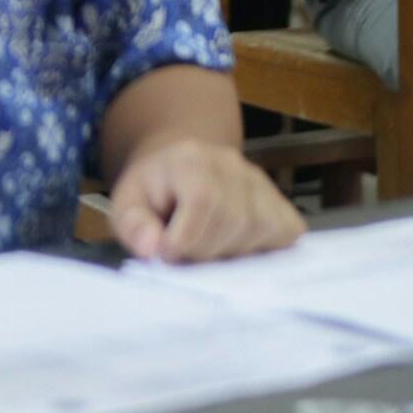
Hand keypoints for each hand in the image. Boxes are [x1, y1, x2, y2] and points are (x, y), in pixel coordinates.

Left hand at [110, 139, 304, 262]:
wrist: (177, 171)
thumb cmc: (153, 194)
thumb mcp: (127, 206)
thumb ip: (133, 226)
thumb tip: (153, 248)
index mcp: (190, 159)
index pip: (203, 201)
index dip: (185, 238)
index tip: (167, 253)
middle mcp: (231, 164)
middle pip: (235, 219)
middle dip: (206, 250)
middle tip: (185, 253)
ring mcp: (259, 181)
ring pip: (261, 229)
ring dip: (232, 253)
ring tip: (207, 247)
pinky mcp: (278, 200)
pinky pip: (285, 231)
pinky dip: (264, 249)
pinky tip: (236, 246)